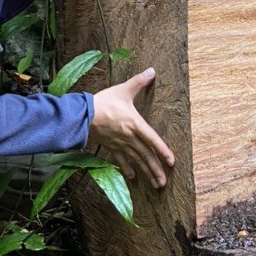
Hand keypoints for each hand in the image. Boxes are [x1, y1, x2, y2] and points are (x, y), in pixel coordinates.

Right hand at [91, 67, 174, 188]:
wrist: (84, 114)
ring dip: (146, 173)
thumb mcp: (123, 90)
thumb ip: (139, 81)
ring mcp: (120, 144)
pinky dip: (127, 169)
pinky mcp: (111, 146)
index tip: (171, 162)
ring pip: (136, 161)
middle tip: (164, 183)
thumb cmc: (105, 101)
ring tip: (155, 185)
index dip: (163, 151)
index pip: (153, 140)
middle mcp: (130, 137)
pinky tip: (132, 178)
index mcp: (135, 124)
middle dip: (155, 170)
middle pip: (145, 156)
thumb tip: (151, 71)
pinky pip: (120, 160)